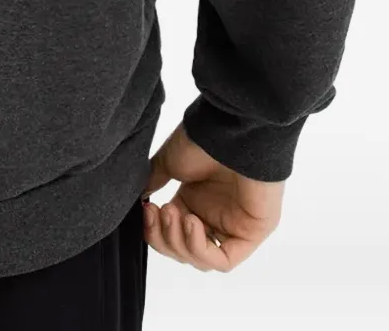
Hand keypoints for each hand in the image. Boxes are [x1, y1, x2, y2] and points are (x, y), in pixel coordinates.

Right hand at [143, 122, 283, 271]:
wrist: (229, 131)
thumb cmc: (202, 140)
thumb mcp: (169, 163)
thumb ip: (153, 183)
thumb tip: (137, 200)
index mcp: (195, 201)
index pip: (171, 234)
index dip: (154, 230)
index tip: (145, 210)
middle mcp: (214, 215)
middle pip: (184, 251)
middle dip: (165, 238)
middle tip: (159, 212)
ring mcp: (234, 226)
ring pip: (202, 259)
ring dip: (180, 242)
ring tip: (174, 213)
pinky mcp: (251, 233)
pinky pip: (224, 260)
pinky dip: (201, 250)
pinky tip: (191, 224)